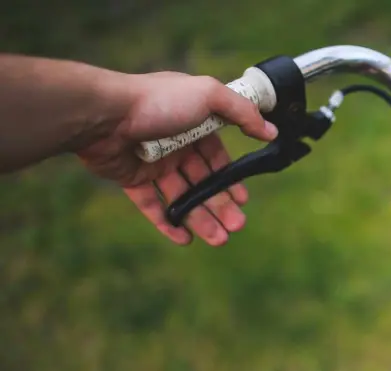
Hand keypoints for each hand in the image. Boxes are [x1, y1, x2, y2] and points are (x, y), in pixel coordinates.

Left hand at [75, 71, 277, 245]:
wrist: (105, 114)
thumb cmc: (159, 101)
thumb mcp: (210, 95)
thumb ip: (242, 112)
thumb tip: (271, 130)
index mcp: (194, 124)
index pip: (218, 156)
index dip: (231, 179)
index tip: (242, 200)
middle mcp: (176, 144)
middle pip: (203, 181)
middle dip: (221, 205)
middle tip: (236, 226)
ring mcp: (154, 163)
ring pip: (183, 196)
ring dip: (201, 218)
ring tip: (219, 239)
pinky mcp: (132, 178)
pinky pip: (153, 205)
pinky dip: (168, 223)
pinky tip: (184, 239)